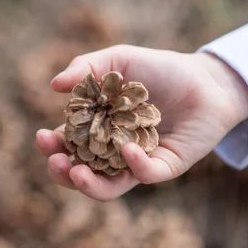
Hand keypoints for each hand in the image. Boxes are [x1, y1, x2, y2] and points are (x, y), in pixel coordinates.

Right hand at [35, 45, 247, 200]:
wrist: (206, 79)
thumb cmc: (158, 69)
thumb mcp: (118, 60)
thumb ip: (86, 68)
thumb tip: (54, 85)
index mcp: (96, 128)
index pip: (66, 144)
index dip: (51, 146)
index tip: (41, 136)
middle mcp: (112, 151)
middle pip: (80, 172)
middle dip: (62, 172)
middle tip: (55, 161)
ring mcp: (137, 162)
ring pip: (108, 186)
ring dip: (89, 185)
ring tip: (77, 174)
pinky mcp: (164, 167)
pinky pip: (145, 175)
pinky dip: (134, 165)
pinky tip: (128, 149)